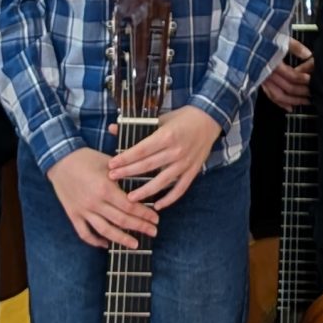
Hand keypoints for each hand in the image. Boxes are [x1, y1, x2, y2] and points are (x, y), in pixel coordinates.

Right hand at [46, 148, 161, 249]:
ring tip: (135, 244)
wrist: (60, 159)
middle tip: (153, 232)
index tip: (155, 219)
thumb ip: (125, 174)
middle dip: (140, 227)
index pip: (130, 206)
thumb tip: (144, 182)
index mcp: (105, 188)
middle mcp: (95, 203)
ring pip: (105, 231)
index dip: (144, 214)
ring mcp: (83, 211)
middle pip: (121, 220)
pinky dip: (95, 241)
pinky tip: (106, 244)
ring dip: (122, 239)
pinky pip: (84, 233)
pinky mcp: (73, 215)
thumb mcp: (109, 163)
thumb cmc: (87, 158)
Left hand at [106, 106, 222, 208]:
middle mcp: (176, 151)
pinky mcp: (193, 171)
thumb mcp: (161, 117)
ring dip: (145, 191)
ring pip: (162, 181)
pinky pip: (180, 188)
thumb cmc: (184, 117)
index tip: (111, 164)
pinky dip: (170, 199)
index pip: (142, 150)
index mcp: (167, 135)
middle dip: (128, 172)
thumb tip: (113, 128)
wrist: (210, 119)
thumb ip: (138, 126)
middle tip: (112, 178)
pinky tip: (158, 205)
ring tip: (130, 198)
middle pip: (148, 166)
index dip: (126, 158)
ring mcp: (185, 163)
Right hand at [261, 42, 314, 110]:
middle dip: (301, 91)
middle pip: (286, 87)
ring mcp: (261, 79)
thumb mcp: (279, 38)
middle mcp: (266, 73)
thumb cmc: (260, 37)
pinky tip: (289, 107)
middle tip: (312, 92)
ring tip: (305, 102)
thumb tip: (308, 54)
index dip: (302, 78)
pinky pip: (270, 96)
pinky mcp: (259, 82)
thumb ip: (294, 46)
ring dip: (293, 100)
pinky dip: (280, 103)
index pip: (291, 75)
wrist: (242, 40)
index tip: (311, 78)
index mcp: (271, 62)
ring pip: (278, 95)